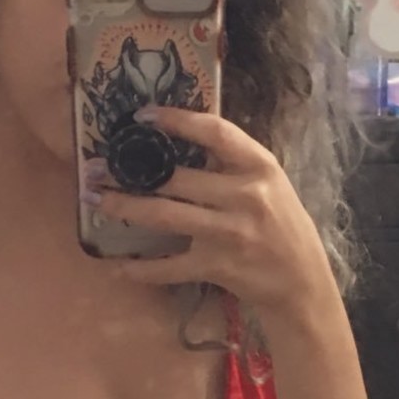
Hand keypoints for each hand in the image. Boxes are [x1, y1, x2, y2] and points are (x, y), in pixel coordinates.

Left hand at [84, 106, 338, 330]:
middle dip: (129, 172)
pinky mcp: (217, 266)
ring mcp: (229, 233)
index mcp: (259, 166)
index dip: (176, 120)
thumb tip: (179, 140)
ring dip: (124, 208)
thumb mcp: (269, 183)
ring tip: (96, 200)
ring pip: (165, 216)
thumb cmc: (282, 225)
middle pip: (176, 178)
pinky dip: (141, 269)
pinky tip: (119, 266)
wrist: (302, 282)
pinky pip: (170, 267)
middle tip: (96, 167)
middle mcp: (245, 196)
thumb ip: (232, 163)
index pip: (215, 132)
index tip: (142, 116)